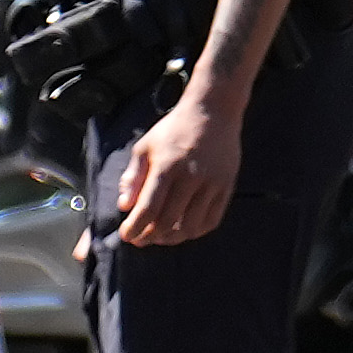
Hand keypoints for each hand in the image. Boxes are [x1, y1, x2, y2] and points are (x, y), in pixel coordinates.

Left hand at [111, 93, 241, 246]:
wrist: (213, 112)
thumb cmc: (173, 130)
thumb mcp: (145, 147)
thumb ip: (133, 177)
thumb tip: (125, 206)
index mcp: (166, 166)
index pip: (148, 207)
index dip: (135, 227)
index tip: (126, 235)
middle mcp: (191, 177)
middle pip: (169, 221)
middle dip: (150, 236)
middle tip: (140, 240)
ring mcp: (212, 183)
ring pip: (191, 225)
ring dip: (173, 238)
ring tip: (161, 237)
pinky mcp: (227, 186)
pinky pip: (212, 219)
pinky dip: (196, 231)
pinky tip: (184, 230)